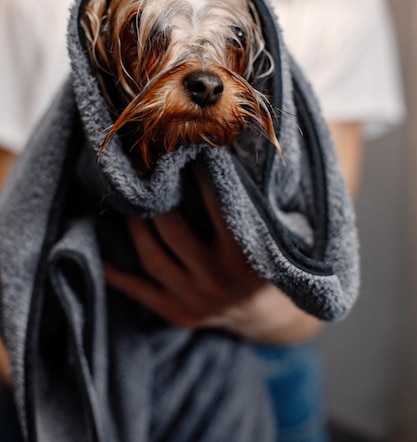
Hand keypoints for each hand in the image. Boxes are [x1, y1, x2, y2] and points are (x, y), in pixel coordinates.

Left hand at [105, 165, 320, 343]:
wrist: (264, 314)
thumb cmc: (264, 257)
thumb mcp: (271, 233)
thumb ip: (250, 202)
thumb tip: (221, 151)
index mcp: (246, 255)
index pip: (215, 205)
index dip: (195, 174)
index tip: (180, 150)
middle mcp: (220, 280)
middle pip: (174, 231)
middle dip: (155, 199)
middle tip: (141, 171)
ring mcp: (197, 300)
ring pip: (152, 257)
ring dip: (134, 225)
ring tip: (125, 200)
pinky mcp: (179, 314)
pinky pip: (138, 290)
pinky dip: (116, 270)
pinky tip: (100, 247)